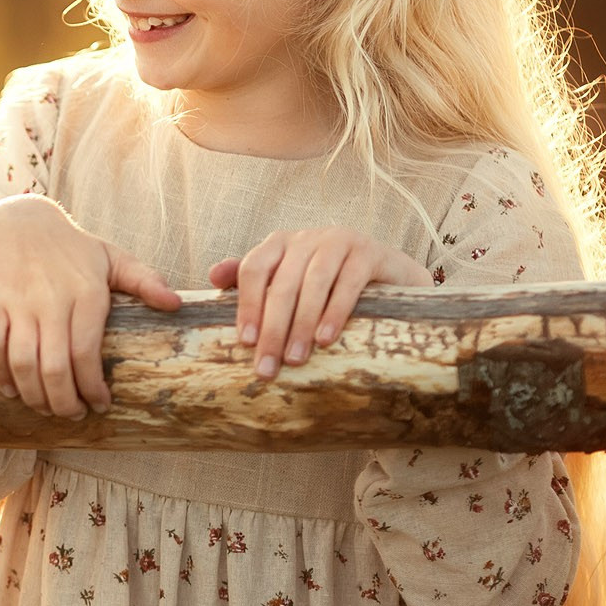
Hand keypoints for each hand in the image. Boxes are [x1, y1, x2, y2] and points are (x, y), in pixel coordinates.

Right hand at [0, 195, 179, 419]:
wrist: (16, 221)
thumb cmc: (70, 247)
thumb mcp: (110, 256)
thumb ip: (143, 280)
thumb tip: (175, 304)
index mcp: (86, 292)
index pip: (87, 352)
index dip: (92, 387)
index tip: (101, 404)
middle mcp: (51, 299)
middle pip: (54, 366)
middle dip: (63, 401)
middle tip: (72, 414)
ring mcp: (18, 302)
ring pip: (22, 361)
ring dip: (33, 394)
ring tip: (46, 408)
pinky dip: (0, 374)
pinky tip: (12, 389)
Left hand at [207, 227, 430, 379]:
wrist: (393, 277)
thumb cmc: (332, 284)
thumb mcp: (292, 281)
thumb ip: (253, 279)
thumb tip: (212, 277)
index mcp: (280, 243)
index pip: (253, 268)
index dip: (247, 304)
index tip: (245, 342)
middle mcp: (307, 238)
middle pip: (282, 282)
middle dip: (272, 328)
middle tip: (267, 367)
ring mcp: (339, 241)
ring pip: (313, 282)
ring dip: (301, 324)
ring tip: (294, 358)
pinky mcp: (369, 252)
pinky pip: (348, 282)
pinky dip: (335, 311)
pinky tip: (326, 339)